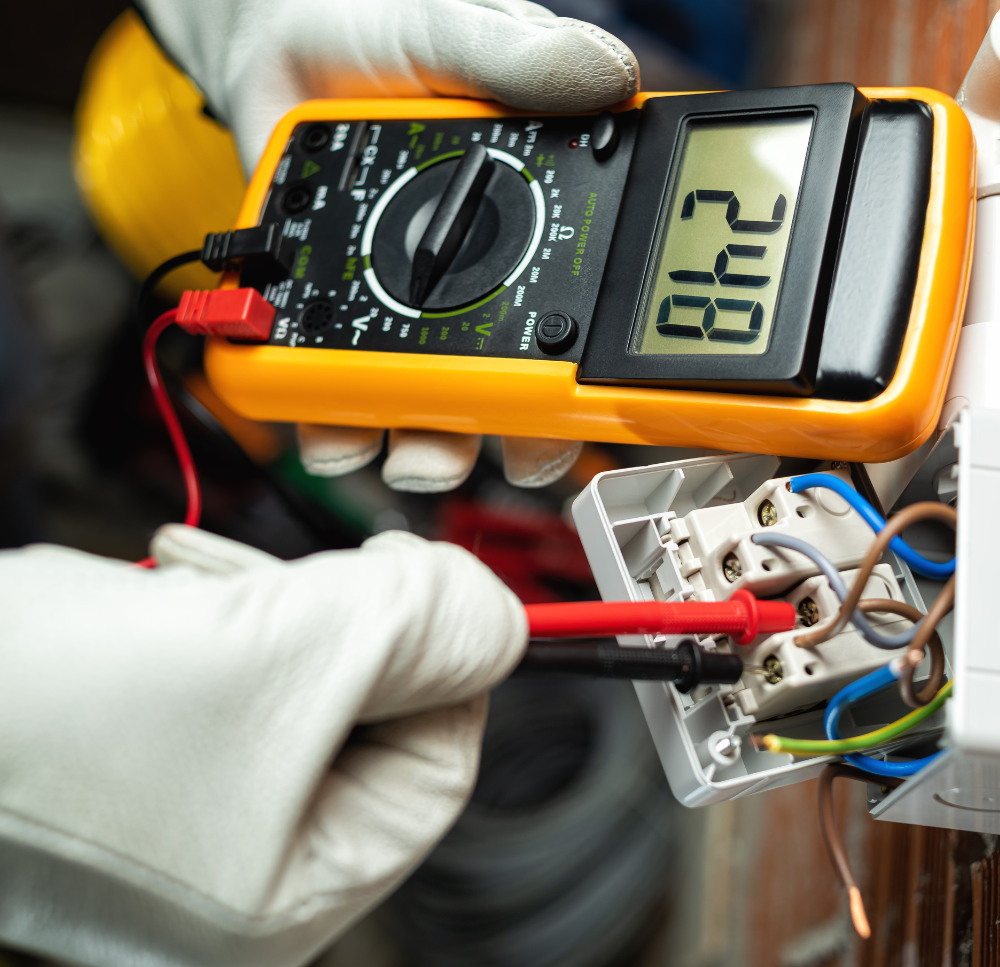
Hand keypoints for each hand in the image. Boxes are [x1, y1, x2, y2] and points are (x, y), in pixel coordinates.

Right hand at [0, 526, 525, 966]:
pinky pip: (212, 680)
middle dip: (336, 626)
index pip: (434, 771)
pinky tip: (145, 597)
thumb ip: (421, 626)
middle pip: (360, 723)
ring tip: (183, 582)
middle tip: (298, 571)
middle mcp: (231, 878)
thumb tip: (498, 618)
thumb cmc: (36, 713)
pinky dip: (197, 619)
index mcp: (285, 899)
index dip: (448, 667)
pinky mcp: (122, 765)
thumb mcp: (284, 649)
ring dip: (257, 609)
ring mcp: (171, 824)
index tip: (427, 585)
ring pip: (285, 686)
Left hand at [138, 0, 638, 491]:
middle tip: (521, 452)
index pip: (589, 310)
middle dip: (522, 438)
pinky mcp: (336, 331)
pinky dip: (335, 430)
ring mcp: (408, 320)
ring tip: (410, 453)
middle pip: (520, 392)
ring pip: (435, 417)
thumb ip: (518, 59)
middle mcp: (479, 292)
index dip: (606, 368)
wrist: (273, 48)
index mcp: (532, 231)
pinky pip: (339, 402)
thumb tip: (608, 78)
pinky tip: (332, 428)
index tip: (608, 402)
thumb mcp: (457, 34)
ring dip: (431, 452)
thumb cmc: (376, 37)